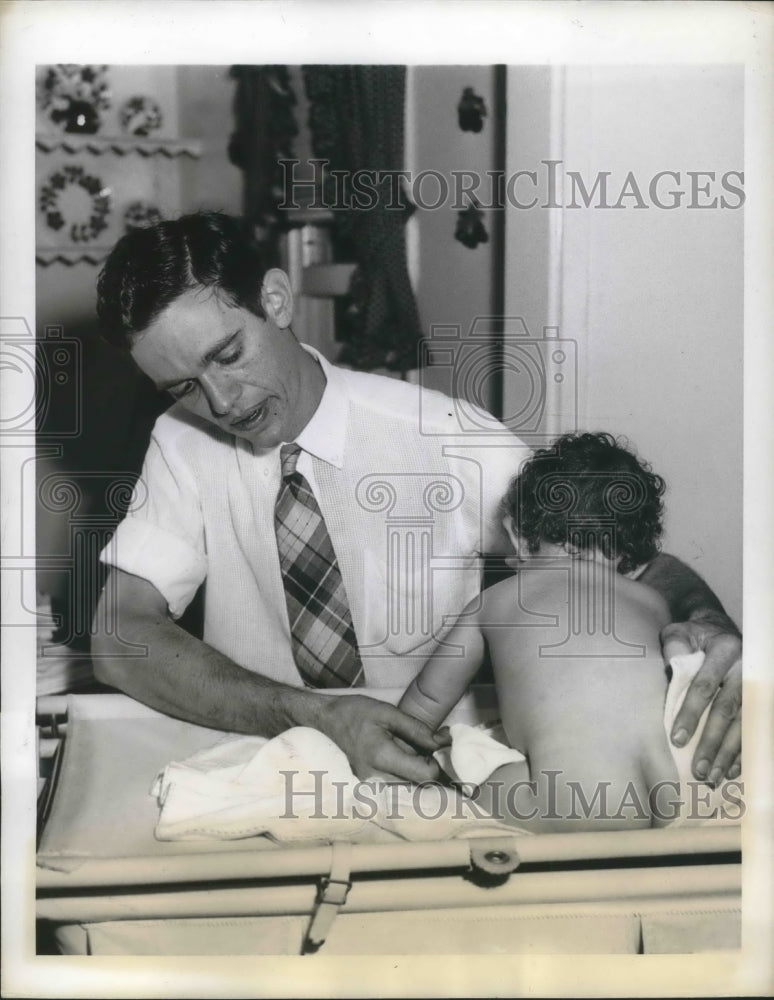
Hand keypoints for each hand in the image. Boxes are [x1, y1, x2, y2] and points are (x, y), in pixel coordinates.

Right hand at [318, 694, 447, 781]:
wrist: (321, 722)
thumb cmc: (353, 713)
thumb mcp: (387, 713)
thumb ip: (418, 729)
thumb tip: (444, 741)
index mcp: (381, 757)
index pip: (425, 775)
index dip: (438, 763)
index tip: (437, 748)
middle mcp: (375, 779)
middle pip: (419, 787)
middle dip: (429, 770)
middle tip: (429, 750)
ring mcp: (369, 788)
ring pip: (408, 790)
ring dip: (417, 775)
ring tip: (414, 754)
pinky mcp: (366, 789)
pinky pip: (394, 789)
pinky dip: (404, 778)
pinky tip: (402, 762)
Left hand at [661, 615, 741, 783]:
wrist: (720, 629)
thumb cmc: (695, 635)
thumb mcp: (680, 632)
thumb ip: (674, 649)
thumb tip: (670, 675)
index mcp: (724, 650)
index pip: (704, 686)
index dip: (691, 714)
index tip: (677, 739)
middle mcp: (745, 668)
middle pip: (727, 710)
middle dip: (712, 742)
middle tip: (698, 769)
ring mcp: (756, 685)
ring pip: (744, 724)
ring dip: (729, 753)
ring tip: (712, 777)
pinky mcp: (760, 699)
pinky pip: (754, 728)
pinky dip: (743, 751)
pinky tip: (731, 770)